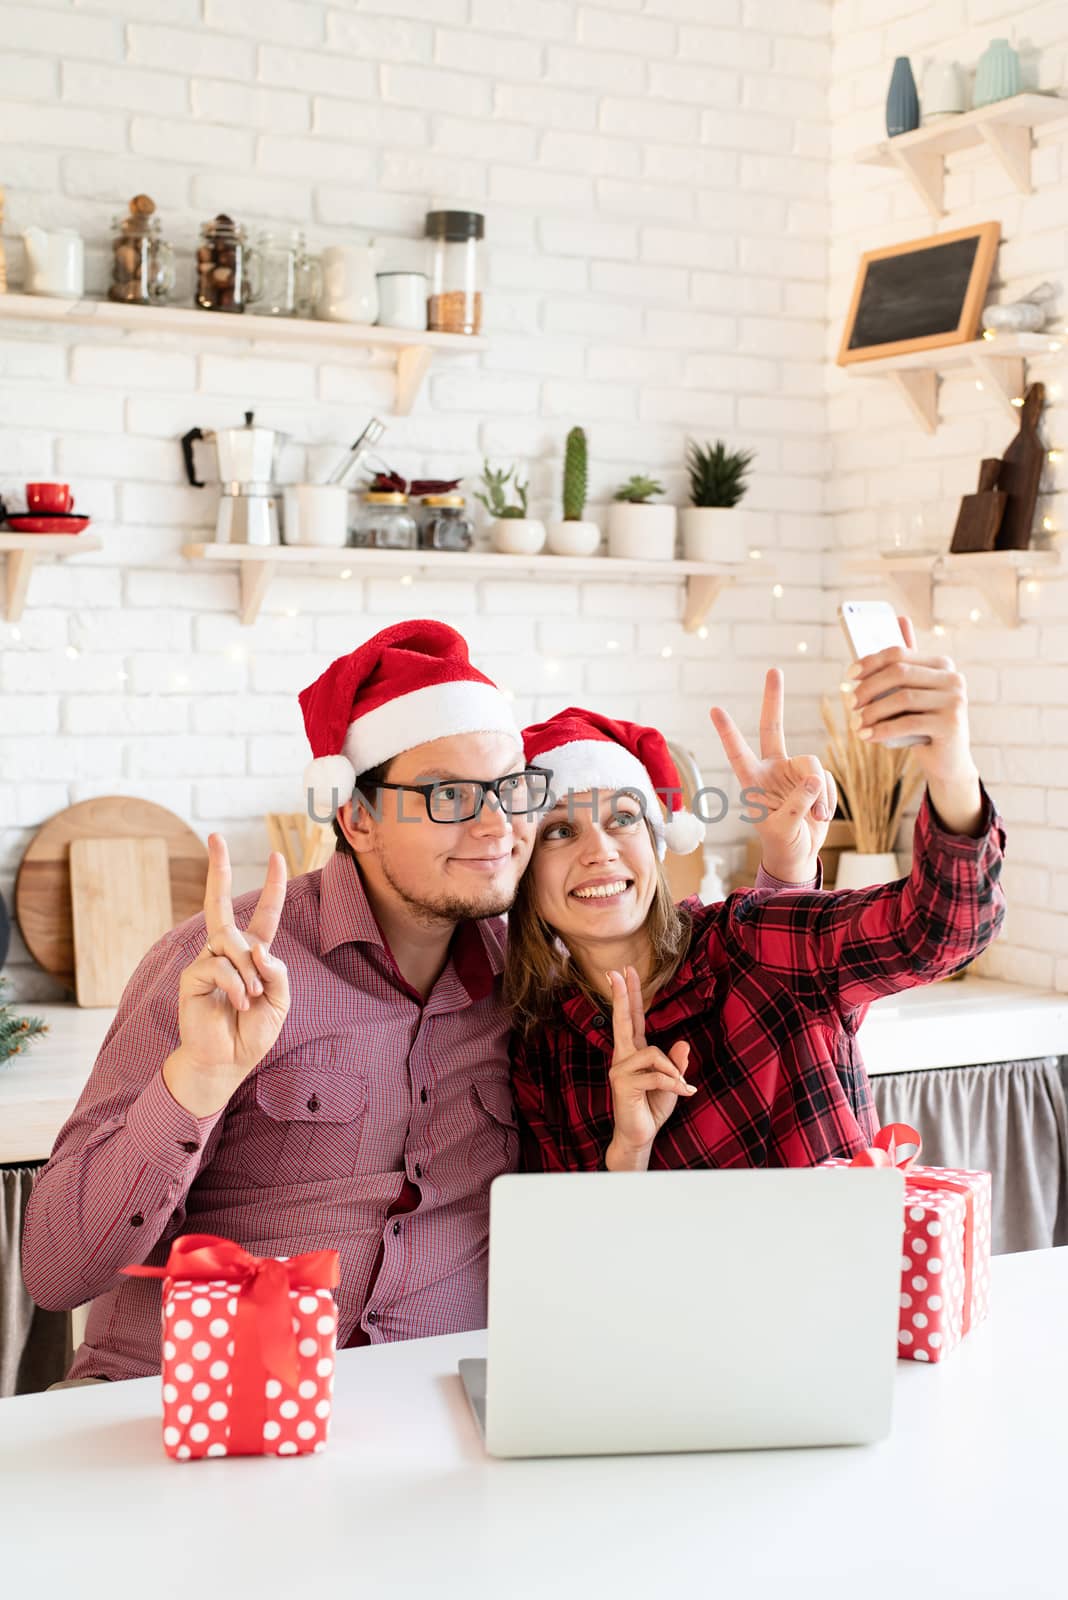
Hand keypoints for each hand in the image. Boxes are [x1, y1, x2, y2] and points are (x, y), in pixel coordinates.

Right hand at [175, 835, 289, 1085]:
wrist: (228, 1062)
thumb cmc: (253, 1032)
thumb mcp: (280, 1000)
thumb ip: (277, 970)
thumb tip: (256, 947)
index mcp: (252, 954)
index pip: (264, 915)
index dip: (272, 887)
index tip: (277, 857)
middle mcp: (226, 952)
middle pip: (219, 903)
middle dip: (218, 868)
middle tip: (215, 836)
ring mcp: (206, 962)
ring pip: (231, 942)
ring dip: (248, 970)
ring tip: (251, 998)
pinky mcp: (192, 978)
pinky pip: (219, 966)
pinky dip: (236, 985)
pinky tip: (238, 1003)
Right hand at [604, 966, 694, 1171]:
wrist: (640, 1136)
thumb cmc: (652, 1108)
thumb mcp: (672, 1082)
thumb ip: (676, 1063)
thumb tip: (683, 1042)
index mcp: (634, 1053)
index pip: (632, 1019)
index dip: (629, 995)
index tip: (624, 971)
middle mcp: (623, 1057)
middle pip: (624, 1020)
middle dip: (622, 994)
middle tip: (616, 970)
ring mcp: (620, 1069)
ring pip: (655, 1054)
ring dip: (673, 1072)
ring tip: (681, 1087)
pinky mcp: (623, 1083)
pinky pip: (657, 1075)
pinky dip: (674, 1084)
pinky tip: (683, 1093)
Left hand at [710, 668, 836, 882]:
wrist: (799, 852)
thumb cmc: (781, 841)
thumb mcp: (783, 828)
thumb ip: (797, 803)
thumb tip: (815, 778)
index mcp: (752, 780)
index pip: (738, 752)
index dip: (728, 732)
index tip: (715, 709)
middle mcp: (772, 768)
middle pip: (772, 727)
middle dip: (774, 699)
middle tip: (774, 670)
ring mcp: (795, 771)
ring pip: (813, 765)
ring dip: (819, 794)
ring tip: (815, 817)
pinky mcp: (816, 778)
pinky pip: (827, 780)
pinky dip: (828, 799)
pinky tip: (821, 815)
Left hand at [849, 615, 982, 835]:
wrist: (947, 760)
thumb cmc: (922, 723)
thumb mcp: (912, 693)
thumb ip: (905, 663)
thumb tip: (900, 618)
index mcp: (942, 664)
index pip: (899, 653)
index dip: (870, 661)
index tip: (849, 675)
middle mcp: (953, 679)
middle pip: (899, 673)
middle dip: (868, 687)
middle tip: (851, 703)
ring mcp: (955, 701)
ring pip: (902, 698)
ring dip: (872, 712)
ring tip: (857, 725)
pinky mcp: (952, 724)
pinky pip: (908, 723)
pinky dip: (882, 730)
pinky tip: (867, 737)